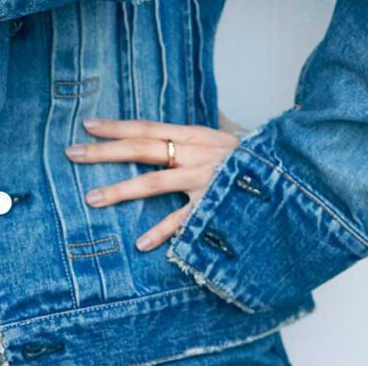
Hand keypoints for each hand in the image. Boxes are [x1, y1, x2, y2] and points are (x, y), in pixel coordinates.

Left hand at [64, 114, 245, 251]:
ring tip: (92, 198)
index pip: (148, 127)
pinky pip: (184, 220)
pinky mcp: (215, 206)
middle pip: (141, 148)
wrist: (295, 173)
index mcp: (195, 135)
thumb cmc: (257, 156)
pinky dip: (163, 231)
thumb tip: (191, 123)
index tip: (88, 125)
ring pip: (153, 183)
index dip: (117, 126)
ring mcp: (204, 180)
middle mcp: (194, 153)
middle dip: (104, 151)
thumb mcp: (228, 136)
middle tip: (72, 153)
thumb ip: (204, 134)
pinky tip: (142, 243)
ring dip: (121, 190)